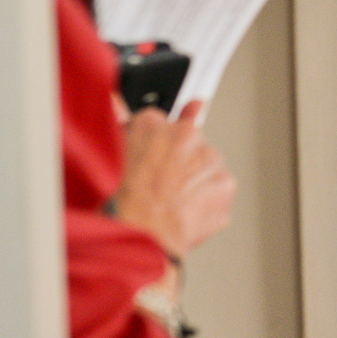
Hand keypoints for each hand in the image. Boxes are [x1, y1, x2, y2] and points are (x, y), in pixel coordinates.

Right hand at [111, 101, 234, 259]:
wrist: (141, 236)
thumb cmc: (121, 204)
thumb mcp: (111, 156)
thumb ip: (120, 124)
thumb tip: (114, 100)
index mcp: (154, 125)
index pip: (161, 121)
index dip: (157, 140)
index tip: (160, 148)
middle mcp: (188, 135)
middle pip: (188, 141)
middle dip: (178, 159)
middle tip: (160, 184)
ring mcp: (211, 161)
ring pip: (205, 165)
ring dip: (193, 179)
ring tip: (169, 202)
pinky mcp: (225, 185)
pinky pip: (217, 189)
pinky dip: (206, 200)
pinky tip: (185, 211)